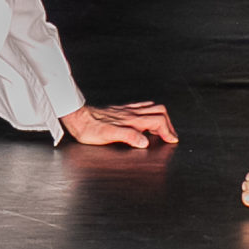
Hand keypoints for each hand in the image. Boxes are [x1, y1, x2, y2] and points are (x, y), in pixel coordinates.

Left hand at [63, 101, 177, 147]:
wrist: (76, 118)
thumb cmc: (89, 128)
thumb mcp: (108, 136)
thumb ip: (128, 137)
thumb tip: (144, 142)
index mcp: (131, 121)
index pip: (158, 121)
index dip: (168, 131)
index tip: (172, 140)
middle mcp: (130, 114)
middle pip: (159, 112)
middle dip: (169, 124)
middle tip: (171, 135)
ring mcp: (125, 111)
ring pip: (151, 108)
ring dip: (161, 117)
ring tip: (163, 127)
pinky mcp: (119, 110)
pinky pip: (139, 106)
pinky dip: (148, 111)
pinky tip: (145, 115)